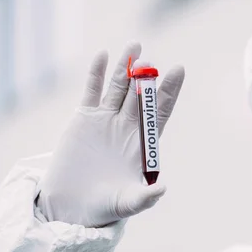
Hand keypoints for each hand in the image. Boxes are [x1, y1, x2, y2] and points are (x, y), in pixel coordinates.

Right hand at [37, 42, 184, 226]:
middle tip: (151, 61)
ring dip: (126, 67)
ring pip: (118, 87)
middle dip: (147, 77)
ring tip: (135, 45)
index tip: (179, 70)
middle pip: (141, 96)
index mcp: (143, 144)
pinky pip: (91, 91)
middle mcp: (127, 127)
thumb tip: (162, 189)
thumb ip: (144, 198)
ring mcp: (105, 121)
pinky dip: (96, 74)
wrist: (72, 206)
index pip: (160, 112)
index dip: (169, 91)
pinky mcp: (83, 119)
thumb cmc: (105, 207)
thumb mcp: (127, 204)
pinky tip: (103, 55)